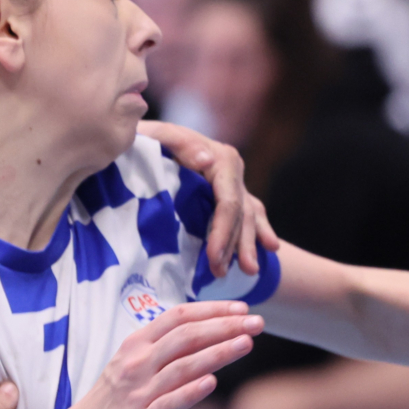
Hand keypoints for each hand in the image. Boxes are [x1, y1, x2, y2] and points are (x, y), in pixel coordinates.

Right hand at [52, 301, 260, 408]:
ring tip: (247, 344)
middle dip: (224, 326)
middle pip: (185, 336)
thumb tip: (206, 338)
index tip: (241, 308)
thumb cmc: (112, 402)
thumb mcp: (132, 368)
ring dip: (218, 353)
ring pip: (183, 366)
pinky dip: (191, 391)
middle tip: (256, 323)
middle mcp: (137, 363)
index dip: (212, 310)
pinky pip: (169, 403)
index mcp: (135, 345)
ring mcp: (138, 391)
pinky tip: (213, 382)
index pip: (178, 317)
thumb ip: (164, 353)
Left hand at [137, 120, 279, 275]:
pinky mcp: (231, 189)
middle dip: (233, 246)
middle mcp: (231, 169)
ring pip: (248, 217)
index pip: (227, 202)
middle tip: (220, 273)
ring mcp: (233, 181)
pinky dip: (261, 230)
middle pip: (239, 214)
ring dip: (248, 245)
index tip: (212, 258)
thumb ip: (178, 143)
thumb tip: (206, 161)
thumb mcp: (156, 137)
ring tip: (249, 272)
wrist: (137, 136)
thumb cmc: (145, 140)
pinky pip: (252, 212)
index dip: (222, 232)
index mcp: (219, 158)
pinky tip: (271, 247)